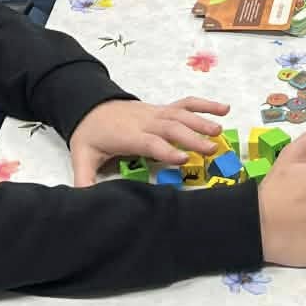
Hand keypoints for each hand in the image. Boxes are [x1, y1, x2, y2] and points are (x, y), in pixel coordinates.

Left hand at [69, 97, 228, 186]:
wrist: (89, 107)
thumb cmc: (90, 135)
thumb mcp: (81, 157)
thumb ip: (84, 179)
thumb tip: (83, 201)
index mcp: (128, 135)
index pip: (150, 142)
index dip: (166, 150)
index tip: (184, 159)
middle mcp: (145, 122)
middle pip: (171, 128)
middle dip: (192, 138)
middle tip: (212, 150)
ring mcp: (155, 113)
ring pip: (181, 115)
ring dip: (201, 122)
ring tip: (220, 133)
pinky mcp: (162, 109)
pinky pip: (185, 104)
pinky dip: (205, 104)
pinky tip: (223, 109)